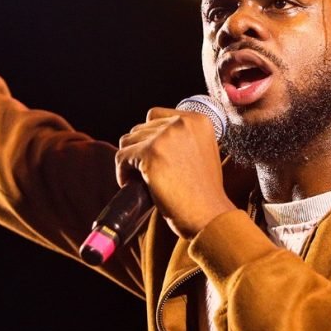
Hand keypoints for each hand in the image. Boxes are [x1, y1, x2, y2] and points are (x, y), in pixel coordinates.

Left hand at [116, 108, 236, 239]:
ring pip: (128, 141)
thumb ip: (183, 139)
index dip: (150, 136)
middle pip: (140, 128)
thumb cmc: (205, 192)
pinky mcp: (150, 153)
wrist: (209, 214)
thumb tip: (152, 137)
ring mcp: (165, 137)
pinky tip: (132, 184)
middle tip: (144, 172)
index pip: (156, 115)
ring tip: (138, 178)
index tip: (152, 155)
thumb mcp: (203, 152)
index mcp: (197, 120)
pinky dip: (122, 172)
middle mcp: (182, 123)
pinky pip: (122, 157)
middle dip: (139, 150)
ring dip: (130, 160)